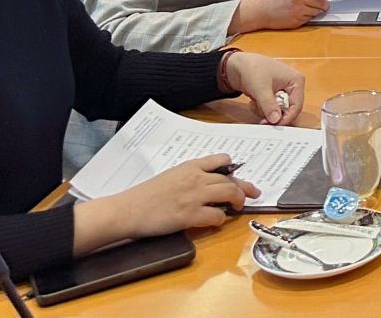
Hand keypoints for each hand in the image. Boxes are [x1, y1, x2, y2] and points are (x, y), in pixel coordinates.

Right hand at [74, 155, 256, 251]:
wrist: (127, 209)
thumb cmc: (144, 195)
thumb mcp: (170, 176)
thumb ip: (189, 177)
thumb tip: (206, 183)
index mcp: (190, 166)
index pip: (222, 159)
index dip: (233, 168)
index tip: (238, 175)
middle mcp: (196, 178)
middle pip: (231, 179)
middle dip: (245, 187)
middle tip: (252, 193)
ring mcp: (195, 196)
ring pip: (230, 194)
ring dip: (238, 202)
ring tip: (239, 207)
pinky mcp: (190, 215)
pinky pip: (217, 216)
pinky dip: (221, 219)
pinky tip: (218, 221)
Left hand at [224, 53, 304, 124]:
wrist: (237, 65)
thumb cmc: (253, 69)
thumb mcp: (261, 89)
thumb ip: (269, 105)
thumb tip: (276, 119)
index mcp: (296, 81)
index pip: (297, 105)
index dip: (287, 117)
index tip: (275, 125)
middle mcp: (292, 86)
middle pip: (287, 109)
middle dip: (272, 113)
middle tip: (262, 118)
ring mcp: (282, 91)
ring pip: (277, 111)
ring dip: (265, 110)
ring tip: (256, 101)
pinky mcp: (273, 94)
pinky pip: (271, 108)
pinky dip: (261, 108)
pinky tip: (255, 100)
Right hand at [233, 0, 329, 32]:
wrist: (258, 11)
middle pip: (323, 2)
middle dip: (322, 3)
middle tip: (317, 2)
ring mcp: (299, 10)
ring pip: (317, 12)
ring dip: (314, 11)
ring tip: (303, 8)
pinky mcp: (297, 21)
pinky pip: (309, 19)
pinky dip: (306, 17)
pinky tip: (297, 14)